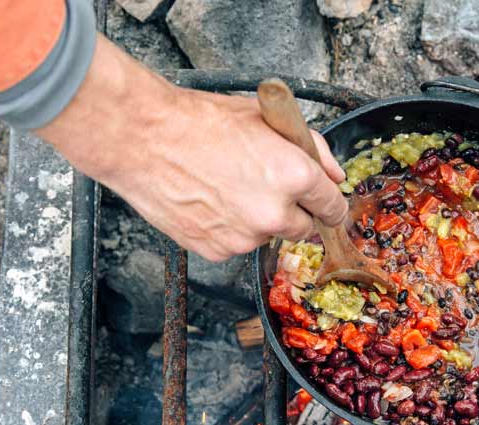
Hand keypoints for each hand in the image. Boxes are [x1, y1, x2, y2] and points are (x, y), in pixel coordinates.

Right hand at [37, 34, 347, 261]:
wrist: (144, 138)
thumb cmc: (200, 122)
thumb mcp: (266, 119)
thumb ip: (312, 149)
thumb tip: (334, 175)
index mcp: (295, 177)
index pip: (332, 207)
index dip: (329, 204)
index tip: (325, 206)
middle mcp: (274, 213)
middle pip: (303, 229)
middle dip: (292, 212)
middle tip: (265, 186)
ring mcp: (245, 237)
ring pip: (266, 236)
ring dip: (258, 220)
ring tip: (228, 187)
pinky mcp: (217, 250)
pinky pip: (236, 244)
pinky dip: (229, 229)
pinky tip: (211, 201)